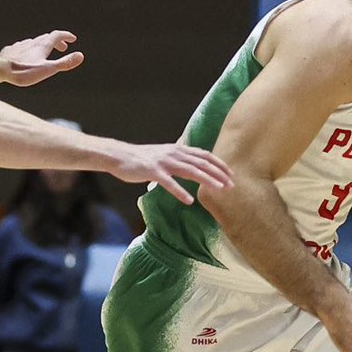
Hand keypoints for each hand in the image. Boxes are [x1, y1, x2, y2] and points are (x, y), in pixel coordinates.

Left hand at [0, 30, 84, 86]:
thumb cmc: (24, 71)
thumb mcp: (48, 69)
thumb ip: (64, 63)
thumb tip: (81, 56)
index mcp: (42, 45)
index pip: (57, 35)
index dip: (66, 36)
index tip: (72, 39)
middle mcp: (32, 42)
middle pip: (47, 38)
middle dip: (57, 41)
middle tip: (63, 48)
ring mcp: (21, 45)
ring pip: (34, 42)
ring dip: (43, 45)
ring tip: (46, 53)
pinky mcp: (11, 50)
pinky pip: (23, 47)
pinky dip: (30, 49)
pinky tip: (27, 56)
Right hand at [112, 143, 233, 204]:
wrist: (120, 156)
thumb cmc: (143, 159)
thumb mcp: (165, 154)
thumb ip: (179, 158)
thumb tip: (193, 163)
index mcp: (178, 150)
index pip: (204, 155)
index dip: (219, 164)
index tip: (230, 174)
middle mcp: (174, 154)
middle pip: (201, 163)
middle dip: (218, 174)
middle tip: (231, 185)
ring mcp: (164, 162)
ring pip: (190, 171)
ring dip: (206, 180)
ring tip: (219, 190)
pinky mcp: (153, 172)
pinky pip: (169, 183)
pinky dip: (180, 191)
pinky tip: (189, 201)